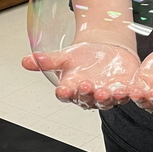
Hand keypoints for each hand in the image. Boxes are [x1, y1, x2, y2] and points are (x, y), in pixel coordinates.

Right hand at [22, 42, 139, 109]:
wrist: (105, 50)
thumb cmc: (83, 57)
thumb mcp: (64, 56)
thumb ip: (48, 61)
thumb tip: (26, 61)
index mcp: (72, 89)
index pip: (66, 95)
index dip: (65, 93)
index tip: (63, 89)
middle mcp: (88, 96)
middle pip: (86, 99)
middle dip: (86, 94)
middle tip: (87, 86)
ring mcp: (106, 95)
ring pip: (106, 101)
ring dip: (107, 98)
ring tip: (106, 92)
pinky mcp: (122, 91)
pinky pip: (125, 96)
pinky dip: (126, 95)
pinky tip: (126, 90)